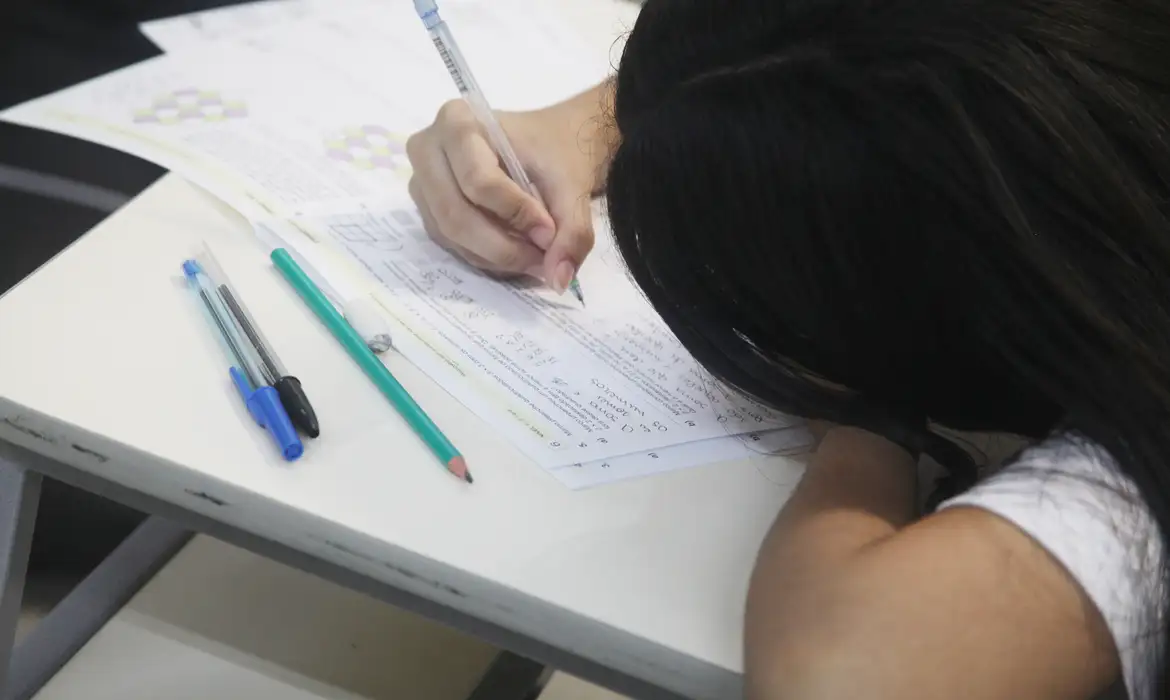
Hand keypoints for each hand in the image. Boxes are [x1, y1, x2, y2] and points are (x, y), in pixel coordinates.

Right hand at [406, 86, 610, 291]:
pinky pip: (452, 245)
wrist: (550, 145)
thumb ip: (571, 230)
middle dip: (503, 246)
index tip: (551, 232)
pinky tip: (517, 250)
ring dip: (497, 256)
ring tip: (536, 255)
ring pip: (452, 236)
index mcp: (457, 121)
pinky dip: (488, 257)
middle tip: (543, 259)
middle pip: (456, 214)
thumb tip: (559, 277)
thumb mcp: (572, 185)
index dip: (516, 214)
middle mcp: (427, 149)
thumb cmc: (554, 151)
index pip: (479, 181)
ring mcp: (422, 184)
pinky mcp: (428, 212)